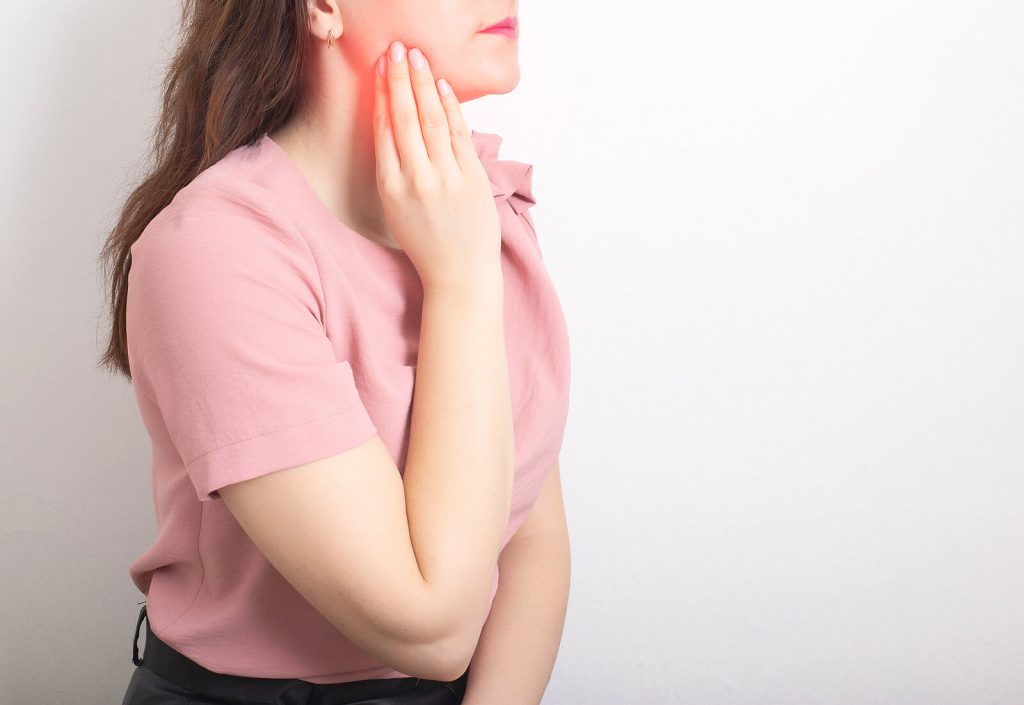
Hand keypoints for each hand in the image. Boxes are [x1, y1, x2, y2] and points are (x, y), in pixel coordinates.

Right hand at [373, 40, 501, 294]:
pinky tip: (442, 86)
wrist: (459, 274)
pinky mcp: (470, 180)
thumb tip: (396, 125)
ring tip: (417, 58)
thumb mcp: (397, 208)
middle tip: (397, 49)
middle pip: (404, 118)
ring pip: (431, 121)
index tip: (380, 67)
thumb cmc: (427, 242)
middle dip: (399, 79)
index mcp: (389, 187)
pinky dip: (451, 107)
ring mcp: (444, 180)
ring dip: (423, 85)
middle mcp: (414, 180)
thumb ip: (395, 169)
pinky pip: (458, 135)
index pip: (383, 129)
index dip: (380, 94)